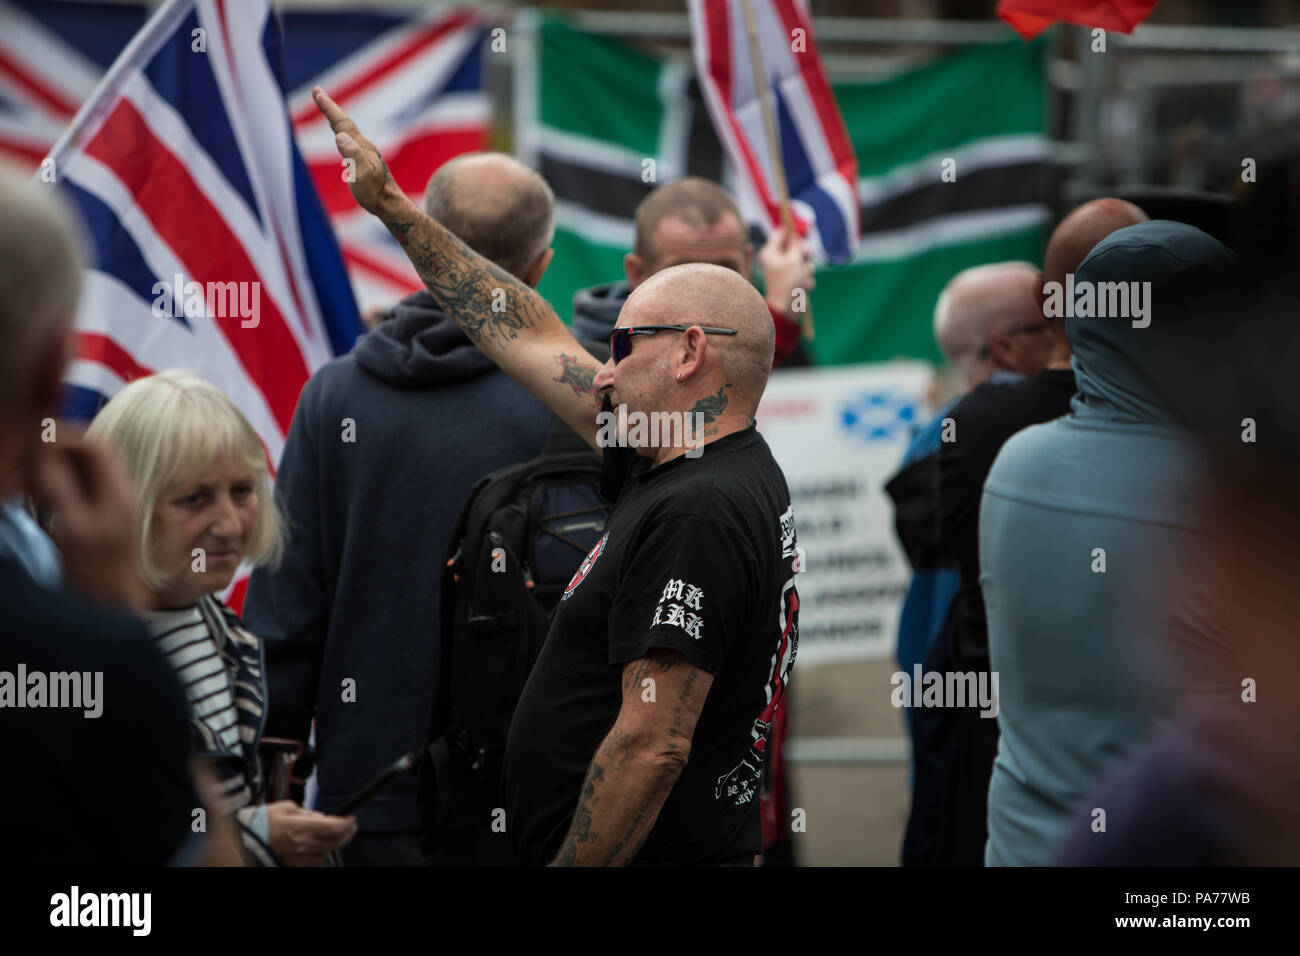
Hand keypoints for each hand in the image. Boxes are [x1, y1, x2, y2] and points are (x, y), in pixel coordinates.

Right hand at [28, 427, 148, 610]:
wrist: (110, 612)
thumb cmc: (95, 576)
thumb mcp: (72, 527)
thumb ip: (59, 485)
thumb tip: (43, 448)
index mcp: (117, 491)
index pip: (93, 445)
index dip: (61, 438)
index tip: (29, 446)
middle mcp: (116, 495)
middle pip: (85, 456)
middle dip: (52, 453)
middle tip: (23, 465)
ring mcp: (106, 508)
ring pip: (76, 472)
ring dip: (49, 470)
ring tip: (25, 483)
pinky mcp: (93, 522)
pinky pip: (72, 491)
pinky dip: (50, 487)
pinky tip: (33, 499)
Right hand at [264, 800, 356, 866]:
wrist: (243, 842)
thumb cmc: (261, 824)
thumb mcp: (285, 808)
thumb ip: (306, 812)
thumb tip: (320, 816)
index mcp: (303, 827)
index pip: (336, 827)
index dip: (348, 822)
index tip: (350, 818)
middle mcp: (305, 845)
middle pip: (337, 842)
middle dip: (347, 833)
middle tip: (349, 826)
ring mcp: (301, 858)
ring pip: (327, 853)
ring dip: (333, 844)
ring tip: (331, 836)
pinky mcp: (295, 865)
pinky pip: (315, 861)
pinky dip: (319, 854)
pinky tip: (317, 847)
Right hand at [313, 86, 402, 215]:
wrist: (390, 204)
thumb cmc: (374, 192)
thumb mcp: (361, 175)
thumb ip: (352, 155)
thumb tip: (340, 136)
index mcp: (360, 146)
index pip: (341, 123)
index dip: (328, 107)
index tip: (317, 92)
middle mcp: (363, 145)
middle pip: (344, 122)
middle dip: (330, 107)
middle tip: (317, 92)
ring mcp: (364, 153)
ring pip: (348, 130)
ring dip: (336, 117)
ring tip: (327, 108)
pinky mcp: (365, 161)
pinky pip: (350, 140)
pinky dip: (342, 131)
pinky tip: (341, 135)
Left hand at [757, 227, 814, 317]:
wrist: (786, 310)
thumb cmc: (787, 283)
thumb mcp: (794, 259)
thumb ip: (796, 245)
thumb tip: (795, 237)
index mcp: (770, 253)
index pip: (781, 234)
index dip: (793, 232)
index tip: (802, 233)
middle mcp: (775, 261)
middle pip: (794, 248)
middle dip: (803, 254)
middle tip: (807, 257)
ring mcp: (784, 272)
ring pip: (802, 262)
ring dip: (806, 270)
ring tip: (801, 279)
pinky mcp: (792, 282)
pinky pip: (804, 275)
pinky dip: (805, 280)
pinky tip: (802, 287)